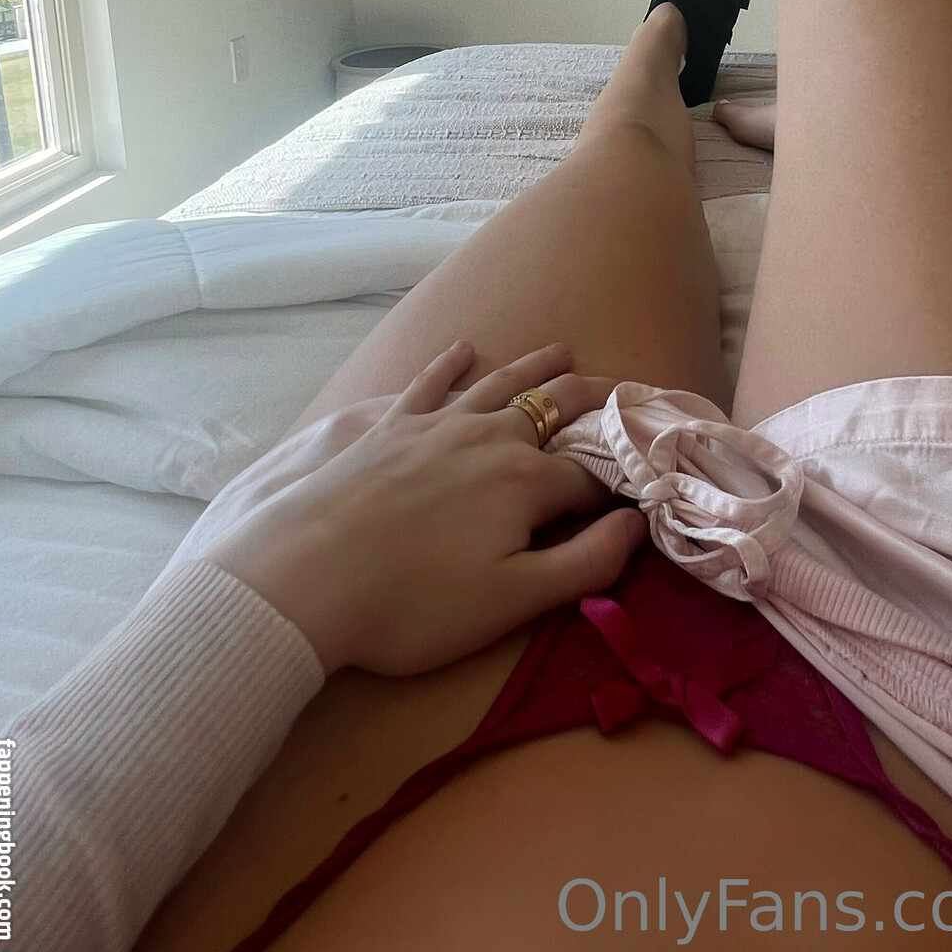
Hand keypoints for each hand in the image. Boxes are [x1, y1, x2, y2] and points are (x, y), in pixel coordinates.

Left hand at [207, 340, 647, 674]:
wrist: (305, 575)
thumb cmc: (414, 603)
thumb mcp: (513, 600)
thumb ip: (586, 562)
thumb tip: (638, 523)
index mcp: (526, 482)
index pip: (591, 477)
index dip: (623, 482)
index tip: (646, 481)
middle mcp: (489, 438)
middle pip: (555, 409)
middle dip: (596, 399)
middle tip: (628, 388)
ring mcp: (437, 425)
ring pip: (500, 384)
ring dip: (537, 367)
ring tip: (564, 351)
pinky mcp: (389, 427)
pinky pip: (429, 382)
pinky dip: (450, 363)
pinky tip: (462, 348)